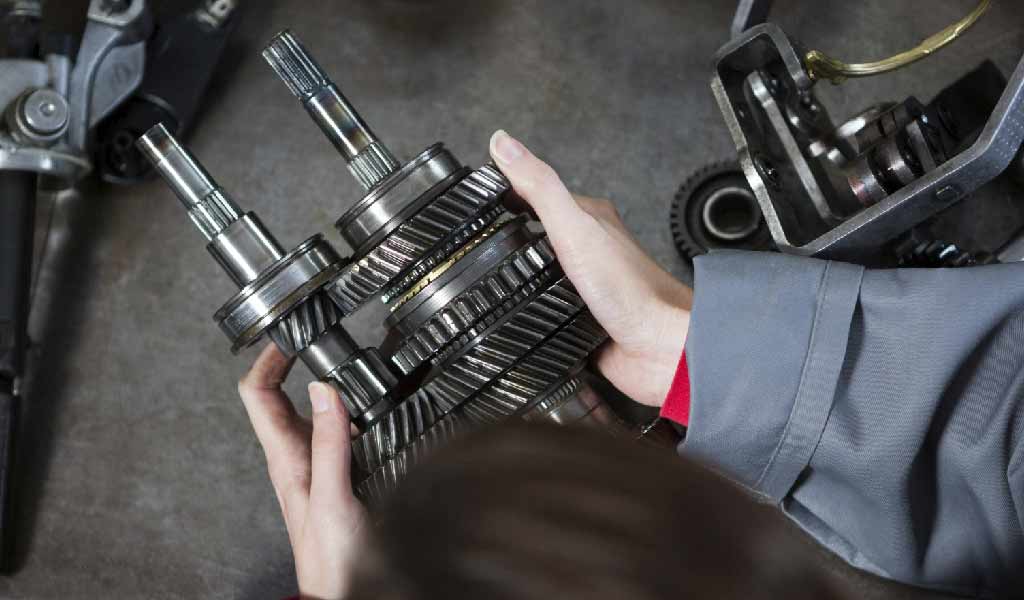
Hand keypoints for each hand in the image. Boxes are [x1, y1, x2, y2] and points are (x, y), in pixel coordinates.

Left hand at [237, 344, 365, 599]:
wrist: (344, 593)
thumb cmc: (332, 560)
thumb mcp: (334, 495)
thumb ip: (330, 444)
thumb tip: (324, 390)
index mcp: (286, 458)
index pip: (258, 393)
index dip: (268, 358)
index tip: (289, 333)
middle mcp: (295, 459)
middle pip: (280, 398)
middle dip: (293, 362)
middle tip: (315, 337)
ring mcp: (314, 468)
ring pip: (308, 414)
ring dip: (320, 385)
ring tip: (342, 362)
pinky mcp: (334, 479)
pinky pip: (333, 434)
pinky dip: (345, 412)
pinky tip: (366, 409)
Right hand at [490, 130, 691, 406]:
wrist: (659, 348)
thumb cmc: (630, 289)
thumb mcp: (574, 227)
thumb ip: (539, 186)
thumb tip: (504, 142)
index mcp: (589, 219)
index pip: (539, 193)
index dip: (507, 190)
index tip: (476, 191)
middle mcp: (588, 250)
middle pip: (539, 235)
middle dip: (508, 236)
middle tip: (475, 234)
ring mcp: (585, 287)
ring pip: (542, 274)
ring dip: (518, 275)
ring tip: (486, 273)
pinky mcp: (581, 321)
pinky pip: (548, 311)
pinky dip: (531, 311)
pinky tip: (516, 313)